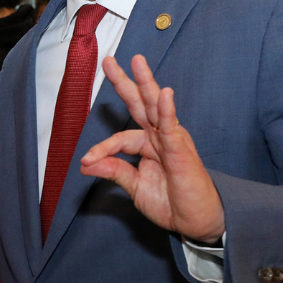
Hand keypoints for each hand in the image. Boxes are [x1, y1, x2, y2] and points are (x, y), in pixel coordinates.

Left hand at [79, 55, 223, 243]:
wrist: (196, 221)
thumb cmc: (170, 202)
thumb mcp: (135, 186)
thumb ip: (114, 171)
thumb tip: (85, 163)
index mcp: (147, 145)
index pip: (119, 138)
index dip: (101, 149)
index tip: (85, 162)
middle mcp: (159, 137)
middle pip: (140, 104)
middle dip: (125, 82)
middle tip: (109, 60)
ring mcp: (171, 140)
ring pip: (156, 107)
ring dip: (146, 83)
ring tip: (137, 61)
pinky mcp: (181, 150)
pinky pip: (172, 127)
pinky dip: (167, 110)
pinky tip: (164, 94)